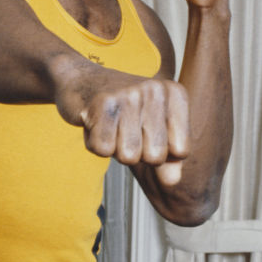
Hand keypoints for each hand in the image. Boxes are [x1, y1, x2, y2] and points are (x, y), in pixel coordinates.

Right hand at [56, 66, 190, 184]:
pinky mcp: (101, 104)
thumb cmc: (121, 109)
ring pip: (128, 156)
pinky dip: (95, 144)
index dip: (159, 151)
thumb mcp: (151, 129)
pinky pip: (103, 150)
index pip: (181, 150)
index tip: (145, 131)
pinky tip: (95, 123)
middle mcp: (155, 90)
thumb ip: (168, 157)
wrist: (81, 79)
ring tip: (110, 126)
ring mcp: (129, 95)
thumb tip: (172, 182)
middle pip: (155, 157)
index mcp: (174, 93)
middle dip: (137, 153)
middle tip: (124, 129)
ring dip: (114, 149)